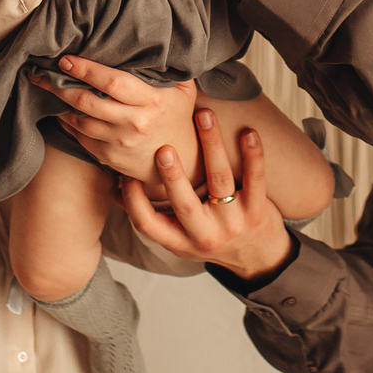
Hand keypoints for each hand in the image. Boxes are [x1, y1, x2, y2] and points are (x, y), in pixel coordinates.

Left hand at [38, 54, 197, 181]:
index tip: (66, 59)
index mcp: (151, 102)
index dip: (86, 70)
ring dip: (59, 104)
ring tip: (45, 87)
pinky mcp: (108, 157)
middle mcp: (134, 124)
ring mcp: (119, 144)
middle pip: (88, 102)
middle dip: (61, 86)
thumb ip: (169, 67)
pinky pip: (79, 137)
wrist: (180, 162)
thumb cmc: (177, 116)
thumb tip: (155, 40)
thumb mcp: (183, 90)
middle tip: (42, 72)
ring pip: (79, 122)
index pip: (113, 83)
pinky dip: (66, 123)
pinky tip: (58, 109)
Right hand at [118, 110, 293, 281]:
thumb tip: (114, 185)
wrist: (258, 257)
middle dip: (173, 176)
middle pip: (185, 204)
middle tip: (163, 149)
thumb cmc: (209, 237)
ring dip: (211, 145)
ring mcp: (233, 223)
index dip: (133, 201)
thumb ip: (152, 213)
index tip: (125, 174)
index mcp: (180, 241)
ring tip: (203, 115)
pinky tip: (248, 132)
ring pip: (220, 180)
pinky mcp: (258, 211)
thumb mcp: (179, 237)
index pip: (148, 225)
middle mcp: (205, 235)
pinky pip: (255, 180)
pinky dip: (253, 155)